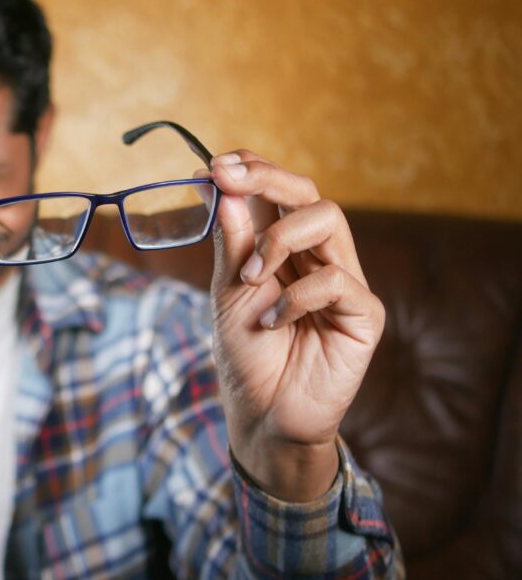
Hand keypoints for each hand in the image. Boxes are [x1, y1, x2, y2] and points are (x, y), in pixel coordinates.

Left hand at [201, 150, 384, 500]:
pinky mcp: (364, 313)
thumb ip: (232, 242)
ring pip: (328, 220)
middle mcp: (319, 256)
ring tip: (248, 278)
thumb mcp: (228, 291)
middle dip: (266, 178)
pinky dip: (295, 296)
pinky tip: (272, 321)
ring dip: (278, 239)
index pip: (279, 191)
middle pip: (308, 193)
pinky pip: (336, 280)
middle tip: (226, 178)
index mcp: (286, 247)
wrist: (263, 414)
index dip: (253, 169)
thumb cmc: (247, 353)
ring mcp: (345, 281)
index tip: (215, 165)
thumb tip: (222, 190)